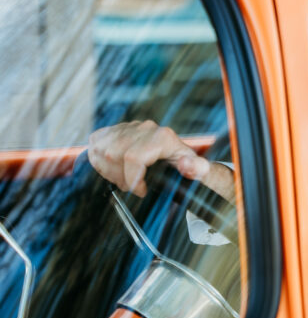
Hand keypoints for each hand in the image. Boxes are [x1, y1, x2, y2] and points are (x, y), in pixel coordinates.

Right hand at [88, 120, 232, 199]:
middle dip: (119, 177)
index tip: (140, 190)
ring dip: (108, 170)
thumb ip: (197, 168)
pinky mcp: (117, 129)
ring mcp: (130, 127)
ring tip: (124, 179)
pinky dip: (100, 160)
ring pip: (101, 148)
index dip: (131, 178)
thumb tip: (186, 164)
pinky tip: (114, 169)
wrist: (183, 159)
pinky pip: (96, 141)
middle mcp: (145, 128)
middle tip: (131, 187)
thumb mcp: (199, 171)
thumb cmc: (189, 168)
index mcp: (163, 137)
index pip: (133, 157)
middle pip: (113, 153)